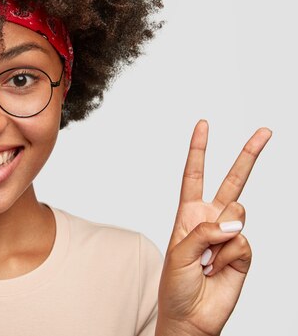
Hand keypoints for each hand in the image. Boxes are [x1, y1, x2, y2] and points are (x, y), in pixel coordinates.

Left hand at [156, 120, 271, 335]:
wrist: (191, 317)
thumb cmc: (176, 285)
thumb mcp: (178, 253)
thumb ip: (204, 231)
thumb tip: (235, 221)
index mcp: (189, 214)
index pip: (194, 175)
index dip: (198, 150)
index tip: (203, 125)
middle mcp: (211, 220)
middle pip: (232, 182)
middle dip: (248, 155)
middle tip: (264, 131)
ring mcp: (229, 235)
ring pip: (238, 213)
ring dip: (220, 236)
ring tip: (208, 259)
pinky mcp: (244, 253)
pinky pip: (243, 242)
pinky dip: (229, 255)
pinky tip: (219, 269)